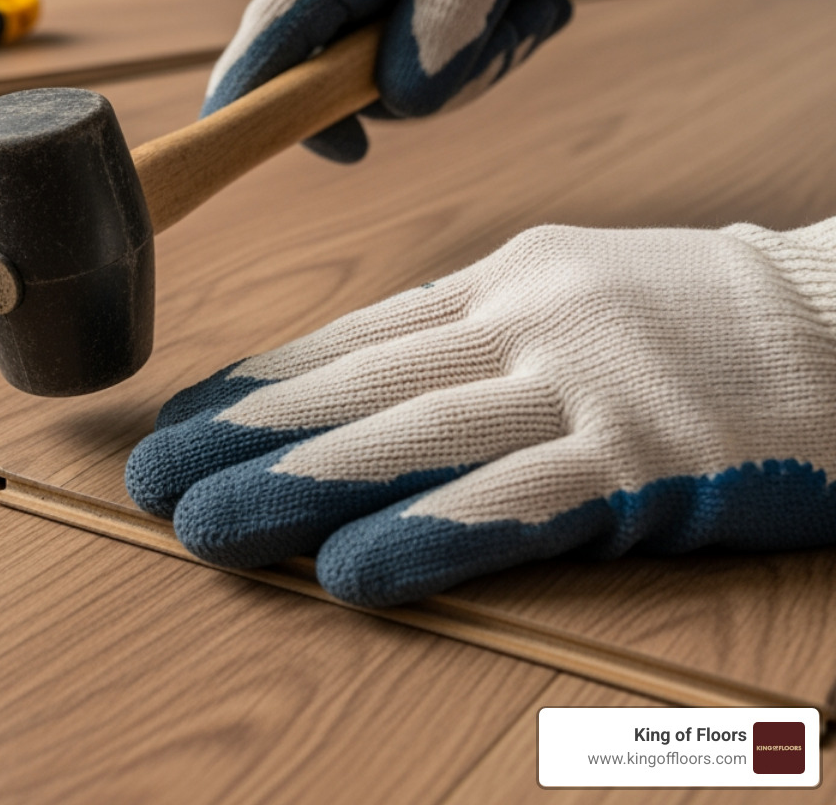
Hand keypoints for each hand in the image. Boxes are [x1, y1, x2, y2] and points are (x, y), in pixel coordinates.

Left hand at [125, 221, 835, 605]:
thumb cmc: (706, 317)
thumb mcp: (574, 292)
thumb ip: (472, 333)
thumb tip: (361, 382)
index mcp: (506, 282)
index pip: (355, 337)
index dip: (258, 383)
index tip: (181, 418)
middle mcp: (529, 323)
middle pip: (358, 386)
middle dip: (242, 436)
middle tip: (151, 478)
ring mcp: (587, 389)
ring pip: (410, 439)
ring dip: (294, 488)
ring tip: (204, 526)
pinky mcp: (645, 463)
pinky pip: (513, 506)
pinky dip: (423, 538)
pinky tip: (350, 573)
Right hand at [207, 0, 626, 161]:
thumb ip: (452, 13)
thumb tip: (404, 98)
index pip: (268, 39)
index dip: (272, 108)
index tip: (342, 150)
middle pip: (339, 70)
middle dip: (437, 81)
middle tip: (523, 31)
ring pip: (380, 64)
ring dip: (464, 59)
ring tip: (532, 5)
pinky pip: (398, 40)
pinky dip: (460, 38)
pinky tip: (513, 3)